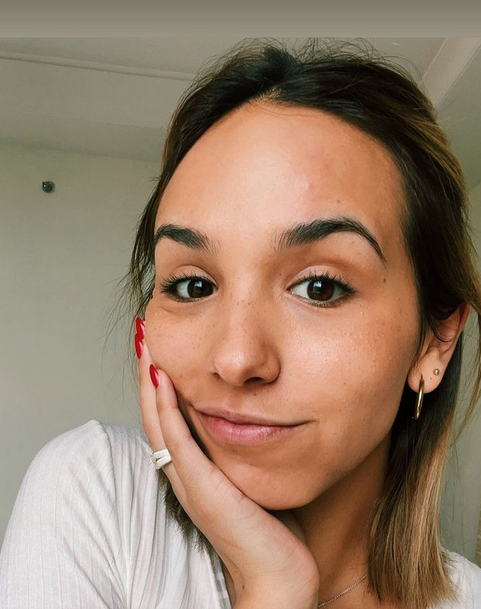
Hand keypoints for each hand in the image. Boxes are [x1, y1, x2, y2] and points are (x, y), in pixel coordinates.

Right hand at [136, 319, 319, 606]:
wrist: (281, 578)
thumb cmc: (273, 531)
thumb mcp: (255, 479)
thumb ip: (248, 453)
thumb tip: (263, 419)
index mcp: (196, 471)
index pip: (170, 419)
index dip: (161, 385)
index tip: (161, 350)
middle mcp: (185, 474)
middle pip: (156, 415)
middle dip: (149, 375)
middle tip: (145, 337)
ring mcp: (190, 482)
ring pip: (159, 423)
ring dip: (150, 384)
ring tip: (146, 346)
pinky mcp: (202, 490)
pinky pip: (177, 442)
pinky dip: (166, 410)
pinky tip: (162, 381)